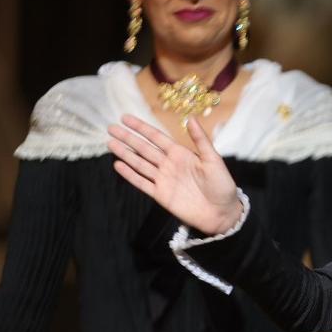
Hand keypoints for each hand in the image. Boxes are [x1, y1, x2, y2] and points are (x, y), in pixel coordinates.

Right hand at [108, 115, 241, 234]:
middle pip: (144, 148)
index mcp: (181, 154)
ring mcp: (163, 179)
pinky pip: (142, 183)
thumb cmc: (222, 185)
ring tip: (110, 143)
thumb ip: (201, 140)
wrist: (221, 213)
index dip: (141, 128)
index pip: (157, 137)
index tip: (125, 118)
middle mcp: (169, 164)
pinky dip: (130, 175)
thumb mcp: (213, 160)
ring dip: (125, 154)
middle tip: (110, 127)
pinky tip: (118, 165)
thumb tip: (191, 118)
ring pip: (140, 164)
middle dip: (128, 138)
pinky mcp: (160, 195)